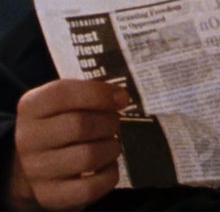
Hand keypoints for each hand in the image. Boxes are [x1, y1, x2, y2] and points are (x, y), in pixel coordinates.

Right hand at [8, 79, 127, 210]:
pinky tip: (106, 165)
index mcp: (31, 107)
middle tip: (113, 124)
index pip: (62, 93)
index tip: (122, 99)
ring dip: (111, 148)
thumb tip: (120, 98)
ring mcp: (37, 170)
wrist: (34, 165)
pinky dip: (109, 174)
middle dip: (109, 122)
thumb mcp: (65, 102)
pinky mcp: (50, 195)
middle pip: (81, 125)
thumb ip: (89, 93)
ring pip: (89, 157)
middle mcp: (28, 138)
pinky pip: (91, 186)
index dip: (99, 93)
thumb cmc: (61, 125)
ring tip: (109, 144)